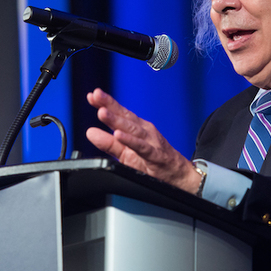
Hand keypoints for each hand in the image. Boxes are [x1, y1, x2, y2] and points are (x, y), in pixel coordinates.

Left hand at [85, 88, 200, 193]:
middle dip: (109, 105)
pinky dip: (130, 140)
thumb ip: (109, 143)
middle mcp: (144, 131)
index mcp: (137, 128)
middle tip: (95, 96)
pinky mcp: (156, 155)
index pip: (119, 113)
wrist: (179, 175)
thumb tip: (90, 132)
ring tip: (102, 113)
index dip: (106, 103)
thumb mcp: (126, 154)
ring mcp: (151, 141)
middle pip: (125, 116)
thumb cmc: (153, 163)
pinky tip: (119, 135)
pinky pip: (141, 147)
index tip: (91, 95)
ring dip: (117, 121)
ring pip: (132, 129)